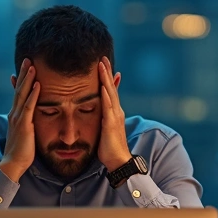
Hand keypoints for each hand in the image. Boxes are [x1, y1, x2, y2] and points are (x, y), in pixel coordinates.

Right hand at [0, 59, 38, 181]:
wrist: (13, 163)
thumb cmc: (21, 149)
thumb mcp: (24, 131)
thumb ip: (26, 120)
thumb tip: (30, 113)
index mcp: (15, 114)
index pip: (18, 92)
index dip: (21, 78)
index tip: (26, 65)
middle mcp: (14, 113)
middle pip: (18, 88)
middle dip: (23, 73)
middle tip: (27, 58)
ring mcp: (18, 118)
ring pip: (22, 94)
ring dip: (28, 79)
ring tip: (32, 65)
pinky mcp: (23, 125)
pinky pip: (29, 106)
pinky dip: (33, 94)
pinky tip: (38, 84)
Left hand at [98, 56, 132, 171]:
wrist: (118, 161)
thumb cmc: (109, 147)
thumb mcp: (105, 128)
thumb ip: (103, 117)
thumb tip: (99, 110)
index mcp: (113, 111)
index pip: (109, 90)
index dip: (106, 76)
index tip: (102, 63)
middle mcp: (116, 111)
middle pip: (111, 87)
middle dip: (107, 72)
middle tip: (102, 57)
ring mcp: (115, 116)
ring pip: (110, 93)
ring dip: (106, 79)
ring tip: (102, 65)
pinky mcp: (111, 124)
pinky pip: (108, 108)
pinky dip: (106, 96)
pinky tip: (103, 87)